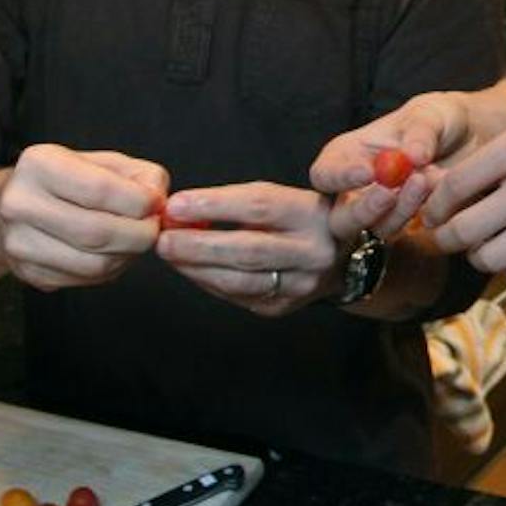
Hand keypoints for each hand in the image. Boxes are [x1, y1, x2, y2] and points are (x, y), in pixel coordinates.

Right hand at [0, 144, 165, 290]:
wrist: (13, 208)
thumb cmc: (67, 181)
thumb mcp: (103, 161)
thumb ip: (139, 175)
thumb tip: (158, 202)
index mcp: (39, 165)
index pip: (101, 190)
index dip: (140, 202)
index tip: (156, 205)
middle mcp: (20, 204)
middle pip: (98, 232)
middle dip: (140, 235)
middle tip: (153, 229)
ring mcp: (19, 243)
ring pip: (95, 264)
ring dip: (128, 256)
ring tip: (134, 241)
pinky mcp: (29, 272)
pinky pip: (86, 279)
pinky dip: (111, 270)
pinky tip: (112, 253)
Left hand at [155, 181, 340, 316]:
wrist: (341, 259)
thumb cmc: (299, 219)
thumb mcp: (283, 198)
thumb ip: (238, 202)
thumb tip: (181, 210)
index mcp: (312, 214)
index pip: (259, 206)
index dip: (215, 205)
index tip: (177, 204)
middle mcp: (312, 252)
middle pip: (249, 249)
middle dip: (199, 245)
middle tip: (163, 239)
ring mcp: (300, 284)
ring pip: (241, 280)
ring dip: (197, 268)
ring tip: (169, 254)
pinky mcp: (284, 307)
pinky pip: (237, 296)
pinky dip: (207, 281)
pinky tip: (189, 269)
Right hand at [308, 91, 473, 240]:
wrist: (475, 139)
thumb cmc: (439, 120)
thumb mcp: (430, 114)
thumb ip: (420, 131)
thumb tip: (412, 156)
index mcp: (347, 155)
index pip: (325, 175)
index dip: (339, 178)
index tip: (367, 172)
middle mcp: (357, 190)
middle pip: (341, 216)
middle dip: (364, 208)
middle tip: (390, 192)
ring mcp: (383, 214)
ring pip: (378, 228)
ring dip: (402, 209)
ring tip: (428, 177)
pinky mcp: (410, 229)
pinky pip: (411, 234)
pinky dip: (425, 214)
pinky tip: (442, 189)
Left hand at [422, 111, 505, 286]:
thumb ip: (492, 161)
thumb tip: (439, 193)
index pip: (454, 187)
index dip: (433, 208)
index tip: (433, 215)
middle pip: (465, 230)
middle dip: (447, 240)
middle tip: (449, 238)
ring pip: (492, 258)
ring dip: (481, 258)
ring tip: (488, 247)